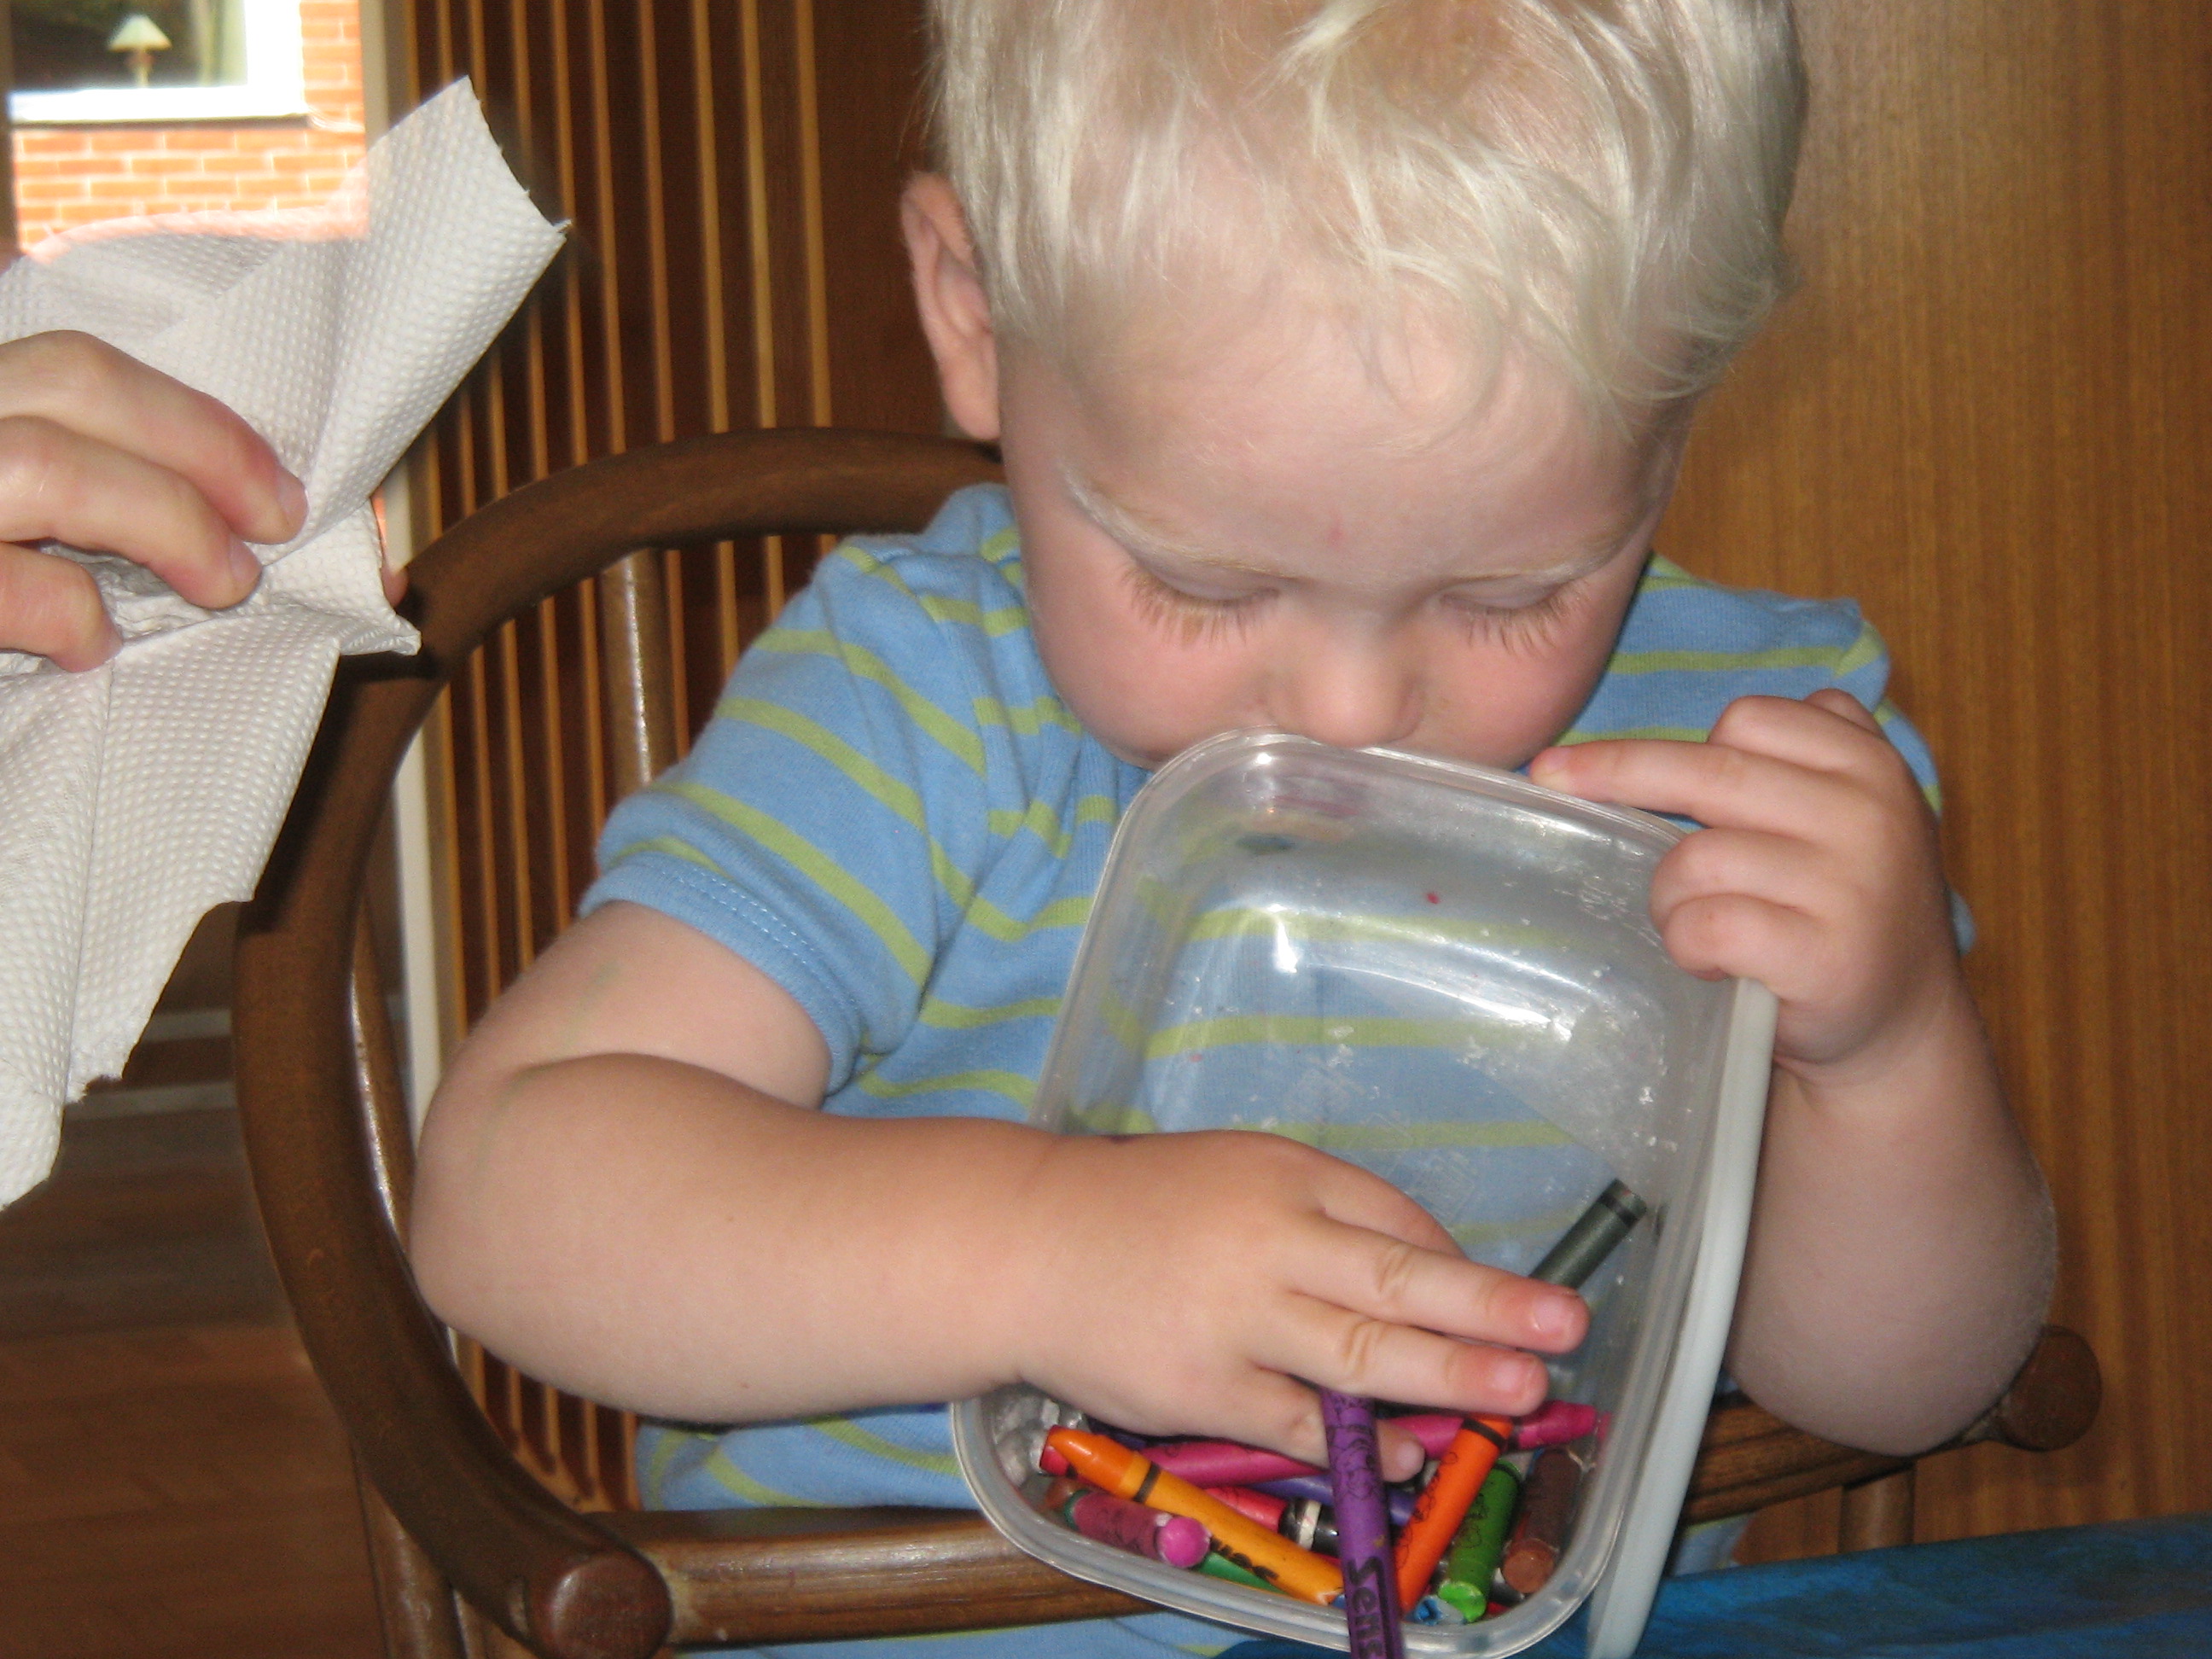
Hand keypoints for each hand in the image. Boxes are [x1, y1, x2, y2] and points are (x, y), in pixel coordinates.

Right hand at [0, 331, 309, 668]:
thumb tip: (231, 518)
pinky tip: (85, 646)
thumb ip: (74, 496)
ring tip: (220, 586)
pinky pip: (0, 581)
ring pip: (43, 463)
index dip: (190, 418)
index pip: (68, 364)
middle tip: (274, 527)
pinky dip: (67, 611)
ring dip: (163, 521)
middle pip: (68, 379)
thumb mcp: (12, 515)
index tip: (276, 486)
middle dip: (200, 450)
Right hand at [1003, 1128, 1588, 1478]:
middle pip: (1397, 1277)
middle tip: (1564, 1326)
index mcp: (1284, 1174)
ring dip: (1448, 1375)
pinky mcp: (1201, 1386)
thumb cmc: (1142, 1210)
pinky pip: (1299, 1420)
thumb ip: (1323, 1218)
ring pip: (1360, 1353)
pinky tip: (1413, 1450)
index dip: (1458, 1265)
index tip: (1506, 1301)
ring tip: (1519, 1391)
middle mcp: (1269, 1239)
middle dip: (1489, 1305)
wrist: (1026, 1245)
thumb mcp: (1238, 1177)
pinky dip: (1361, 1437)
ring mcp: (1236, 1318)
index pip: (1396, 1219)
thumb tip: (1425, 1277)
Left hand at [1529, 690, 1960, 1086]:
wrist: (1900, 1026)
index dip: (1676, 743)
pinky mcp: (1823, 956)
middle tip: (1551, 774)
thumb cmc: (1838, 908)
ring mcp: (1850, 886)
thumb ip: (1785, 761)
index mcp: (1870, 765)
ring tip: (1696, 924)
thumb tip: (1644, 737)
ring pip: (1695, 858)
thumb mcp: (1841, 814)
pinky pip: (1704, 926)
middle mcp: (1870, 814)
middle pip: (1710, 770)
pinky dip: (1685, 945)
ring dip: (1669, 896)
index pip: (1750, 719)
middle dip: (1617, 773)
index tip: (1614, 760)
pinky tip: (1708, 962)